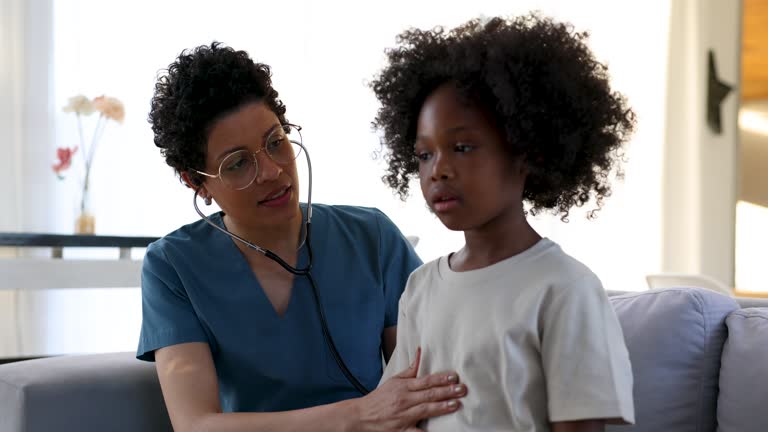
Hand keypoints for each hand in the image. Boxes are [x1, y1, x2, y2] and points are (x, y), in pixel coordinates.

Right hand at [351, 347, 465, 431]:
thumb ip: (411, 369)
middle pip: (428, 395)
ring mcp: (403, 416)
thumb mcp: (394, 380)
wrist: (361, 416)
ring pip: (425, 410)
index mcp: (403, 387)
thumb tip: (421, 352)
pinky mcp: (401, 431)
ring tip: (455, 404)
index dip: (440, 378)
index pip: (425, 381)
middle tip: (461, 389)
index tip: (454, 376)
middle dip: (446, 392)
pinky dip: (425, 431)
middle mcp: (404, 400)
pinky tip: (440, 430)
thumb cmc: (380, 398)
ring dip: (441, 407)